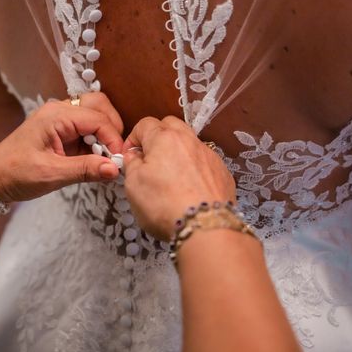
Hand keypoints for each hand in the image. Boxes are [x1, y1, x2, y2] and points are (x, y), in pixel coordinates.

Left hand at [0, 92, 123, 202]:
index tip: (118, 162)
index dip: (113, 140)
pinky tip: (94, 159)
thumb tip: (115, 169)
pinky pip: (87, 127)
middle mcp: (60, 111)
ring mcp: (61, 118)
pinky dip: (96, 141)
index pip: (98, 119)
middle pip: (100, 106)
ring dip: (105, 134)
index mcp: (56, 116)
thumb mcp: (51, 174)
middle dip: (112, 129)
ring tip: (104, 159)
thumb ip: (85, 170)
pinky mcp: (62, 129)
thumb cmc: (16, 174)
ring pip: (95, 114)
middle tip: (114, 156)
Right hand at [123, 116, 235, 241]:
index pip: (145, 124)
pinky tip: (189, 189)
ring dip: (177, 153)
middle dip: (157, 137)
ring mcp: (209, 156)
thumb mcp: (133, 185)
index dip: (133, 139)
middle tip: (149, 159)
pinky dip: (194, 169)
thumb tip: (134, 157)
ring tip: (169, 176)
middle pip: (171, 126)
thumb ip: (131, 164)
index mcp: (164, 138)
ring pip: (190, 143)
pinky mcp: (222, 173)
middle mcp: (189, 141)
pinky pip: (204, 162)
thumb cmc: (165, 205)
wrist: (205, 227)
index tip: (129, 156)